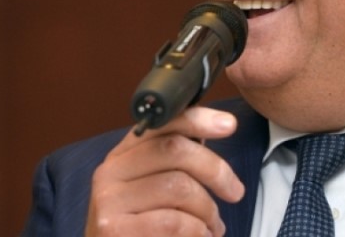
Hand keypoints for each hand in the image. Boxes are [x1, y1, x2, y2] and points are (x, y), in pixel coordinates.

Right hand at [85, 106, 244, 236]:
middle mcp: (110, 172)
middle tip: (235, 191)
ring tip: (213, 225)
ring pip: (179, 187)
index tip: (228, 124)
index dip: (198, 119)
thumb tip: (216, 127)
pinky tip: (201, 235)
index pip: (162, 124)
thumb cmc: (144, 227)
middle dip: (215, 169)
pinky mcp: (116, 229)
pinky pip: (174, 221)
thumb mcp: (155, 189)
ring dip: (208, 209)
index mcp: (122, 155)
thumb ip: (176, 161)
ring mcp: (110, 201)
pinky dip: (198, 230)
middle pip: (174, 149)